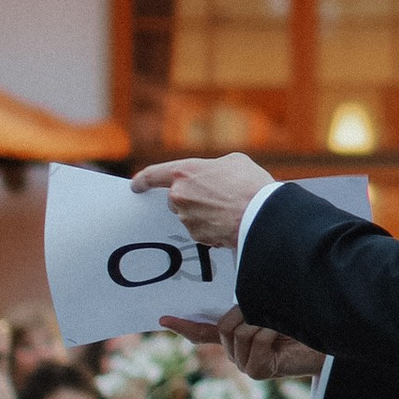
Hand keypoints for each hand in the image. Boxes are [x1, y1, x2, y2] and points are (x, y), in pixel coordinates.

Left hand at [133, 152, 274, 251]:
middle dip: (191, 197)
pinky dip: (211, 227)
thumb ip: (213, 167)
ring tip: (229, 208)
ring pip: (189, 214)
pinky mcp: (197, 236)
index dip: (142, 180)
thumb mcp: (233, 162)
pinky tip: (229, 221)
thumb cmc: (250, 184)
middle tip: (215, 195)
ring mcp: (187, 218)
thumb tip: (213, 175)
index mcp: (184, 173)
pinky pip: (200, 230)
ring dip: (203, 212)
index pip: (153, 175)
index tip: (136, 186)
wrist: (262, 215)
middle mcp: (180, 196)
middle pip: (176, 198)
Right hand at [159, 306, 325, 383]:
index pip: (204, 332)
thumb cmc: (303, 320)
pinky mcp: (256, 371)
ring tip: (281, 325)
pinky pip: (252, 340)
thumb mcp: (272, 303)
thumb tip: (240, 278)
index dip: (184, 325)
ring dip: (262, 321)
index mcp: (237, 335)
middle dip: (246, 313)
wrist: (331, 336)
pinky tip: (282, 335)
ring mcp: (245, 363)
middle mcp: (237, 351)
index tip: (163, 318)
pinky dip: (269, 332)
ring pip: (237, 331)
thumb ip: (252, 297)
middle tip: (272, 315)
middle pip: (223, 325)